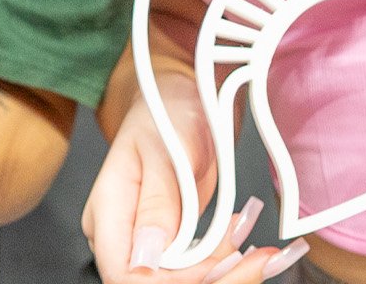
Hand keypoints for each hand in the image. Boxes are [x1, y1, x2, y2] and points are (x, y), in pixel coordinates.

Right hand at [81, 91, 293, 283]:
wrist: (179, 99)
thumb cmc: (165, 111)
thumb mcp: (168, 149)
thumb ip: (159, 202)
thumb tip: (148, 254)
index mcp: (108, 212)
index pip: (126, 274)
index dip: (173, 281)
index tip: (219, 262)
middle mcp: (122, 235)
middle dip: (212, 277)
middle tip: (257, 256)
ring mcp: (147, 241)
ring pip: (182, 282)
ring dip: (225, 271)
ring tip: (255, 243)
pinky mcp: (171, 242)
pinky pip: (197, 269)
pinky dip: (226, 262)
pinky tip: (243, 238)